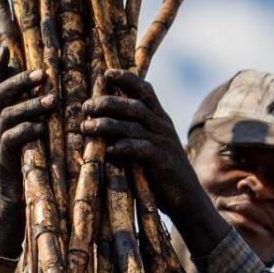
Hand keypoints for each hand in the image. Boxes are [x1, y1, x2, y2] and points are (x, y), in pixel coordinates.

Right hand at [0, 45, 55, 208]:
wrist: (19, 203)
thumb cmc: (38, 166)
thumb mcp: (41, 137)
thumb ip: (44, 115)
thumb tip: (66, 91)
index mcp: (6, 117)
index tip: (5, 47)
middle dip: (19, 81)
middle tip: (43, 74)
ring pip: (7, 115)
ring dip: (30, 104)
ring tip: (52, 100)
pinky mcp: (5, 161)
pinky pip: (11, 141)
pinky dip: (26, 131)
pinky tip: (40, 128)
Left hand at [81, 69, 208, 221]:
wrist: (187, 199)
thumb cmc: (161, 173)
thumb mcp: (148, 148)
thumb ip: (132, 134)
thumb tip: (101, 125)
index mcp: (160, 119)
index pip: (145, 90)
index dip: (127, 78)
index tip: (106, 73)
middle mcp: (163, 126)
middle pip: (134, 105)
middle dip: (108, 102)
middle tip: (86, 106)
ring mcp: (164, 143)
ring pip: (133, 125)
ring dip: (108, 125)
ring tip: (87, 128)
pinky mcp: (163, 161)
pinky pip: (141, 148)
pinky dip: (123, 147)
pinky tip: (108, 150)